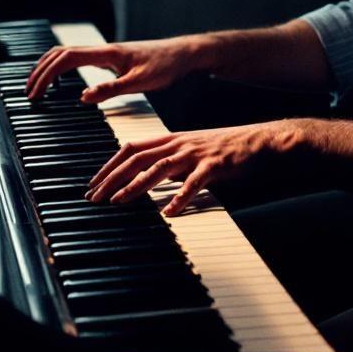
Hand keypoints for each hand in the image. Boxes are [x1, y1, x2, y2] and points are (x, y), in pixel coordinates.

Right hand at [23, 36, 209, 102]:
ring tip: (37, 86)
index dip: (46, 74)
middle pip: (59, 53)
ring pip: (66, 53)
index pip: (65, 58)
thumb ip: (111, 89)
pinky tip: (60, 81)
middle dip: (40, 71)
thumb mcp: (140, 82)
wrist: (183, 54)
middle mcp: (102, 49)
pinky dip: (61, 67)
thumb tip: (83, 98)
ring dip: (48, 67)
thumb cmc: (166, 66)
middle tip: (29, 92)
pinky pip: (77, 59)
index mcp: (106, 53)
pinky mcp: (109, 58)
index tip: (36, 92)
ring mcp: (104, 52)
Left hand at [85, 121, 311, 216]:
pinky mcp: (215, 166)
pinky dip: (180, 197)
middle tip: (96, 197)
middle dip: (112, 177)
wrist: (259, 140)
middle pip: (137, 157)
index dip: (109, 164)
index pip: (130, 148)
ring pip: (158, 168)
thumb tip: (145, 178)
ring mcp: (196, 154)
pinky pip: (194, 183)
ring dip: (136, 186)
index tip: (93, 182)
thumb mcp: (189, 151)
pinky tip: (169, 212)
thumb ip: (168, 163)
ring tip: (120, 202)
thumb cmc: (223, 149)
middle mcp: (178, 144)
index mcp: (170, 139)